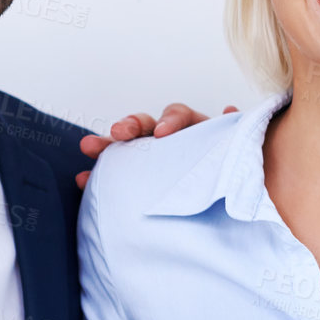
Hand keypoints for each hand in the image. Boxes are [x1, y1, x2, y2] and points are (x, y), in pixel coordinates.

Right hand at [76, 104, 236, 187]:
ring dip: (105, 146)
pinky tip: (83, 180)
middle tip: (116, 134)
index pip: (178, 116)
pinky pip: (115, 176)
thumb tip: (229, 109)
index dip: (170, 120)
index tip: (163, 134)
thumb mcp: (237, 155)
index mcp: (194, 131)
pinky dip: (98, 177)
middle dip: (129, 127)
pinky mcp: (138, 181)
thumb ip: (236, 135)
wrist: (229, 209)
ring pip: (125, 148)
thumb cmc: (231, 175)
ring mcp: (151, 160)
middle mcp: (169, 141)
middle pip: (145, 126)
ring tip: (87, 149)